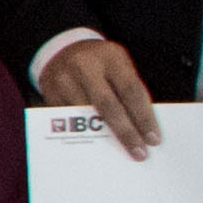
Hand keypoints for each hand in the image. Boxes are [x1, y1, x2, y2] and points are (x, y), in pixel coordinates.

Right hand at [37, 35, 163, 155]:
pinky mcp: (50, 93)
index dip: (143, 117)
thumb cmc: (99, 63)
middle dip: (125, 132)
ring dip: (104, 136)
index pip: (131, 90)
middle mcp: (85, 66)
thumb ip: (128, 90)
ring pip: (86, 116)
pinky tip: (96, 144)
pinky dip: (84, 134)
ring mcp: (64, 79)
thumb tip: (141, 127)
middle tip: (139, 152)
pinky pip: (69, 120)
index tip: (153, 139)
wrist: (62, 50)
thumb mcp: (118, 66)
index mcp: (110, 57)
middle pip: (108, 105)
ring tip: (119, 152)